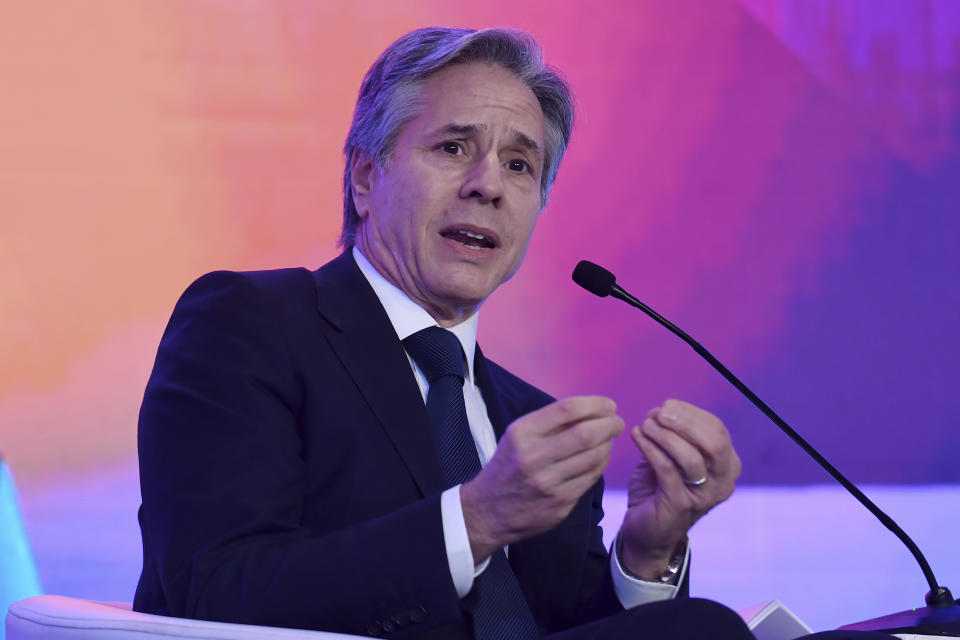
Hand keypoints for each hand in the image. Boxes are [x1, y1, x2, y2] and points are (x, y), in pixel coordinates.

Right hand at [461, 396, 623, 563]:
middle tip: (617, 422)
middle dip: (609, 425)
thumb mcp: (517, 437)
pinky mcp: (560, 503)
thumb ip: (549, 423)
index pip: (567, 410)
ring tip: (608, 440)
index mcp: (522, 433)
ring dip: (608, 445)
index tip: (609, 405)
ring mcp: (548, 483)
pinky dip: (601, 464)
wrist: (488, 511)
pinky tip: (599, 458)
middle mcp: (534, 456)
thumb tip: (591, 410)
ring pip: (593, 457)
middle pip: (585, 434)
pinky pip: (591, 478)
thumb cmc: (507, 466)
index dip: (595, 404)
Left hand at [620, 399, 740, 578]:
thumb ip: (673, 436)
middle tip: (658, 413)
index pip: (717, 430)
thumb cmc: (660, 491)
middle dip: (684, 422)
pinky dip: (650, 447)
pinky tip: (637, 436)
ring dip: (664, 435)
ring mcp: (704, 496)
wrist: (647, 534)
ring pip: (691, 457)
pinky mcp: (680, 505)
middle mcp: (722, 483)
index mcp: (727, 467)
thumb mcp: (672, 458)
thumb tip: (662, 410)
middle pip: (713, 443)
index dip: (691, 413)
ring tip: (645, 425)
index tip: (666, 405)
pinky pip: (667, 469)